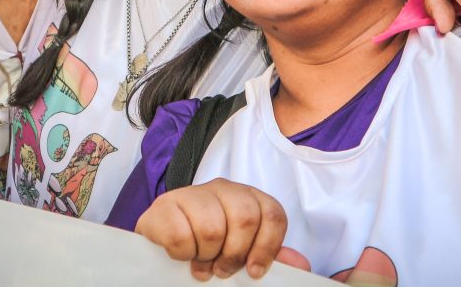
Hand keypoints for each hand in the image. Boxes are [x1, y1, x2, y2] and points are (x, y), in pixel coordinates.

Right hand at [135, 178, 287, 280]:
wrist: (160, 246)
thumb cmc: (207, 248)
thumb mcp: (241, 252)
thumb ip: (269, 256)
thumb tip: (300, 264)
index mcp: (248, 198)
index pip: (273, 214)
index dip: (267, 247)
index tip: (253, 270)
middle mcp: (223, 188)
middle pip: (246, 218)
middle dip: (235, 254)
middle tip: (222, 268)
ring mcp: (192, 193)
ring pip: (212, 228)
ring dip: (206, 256)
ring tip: (200, 260)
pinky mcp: (164, 205)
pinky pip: (180, 235)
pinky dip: (182, 254)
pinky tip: (182, 254)